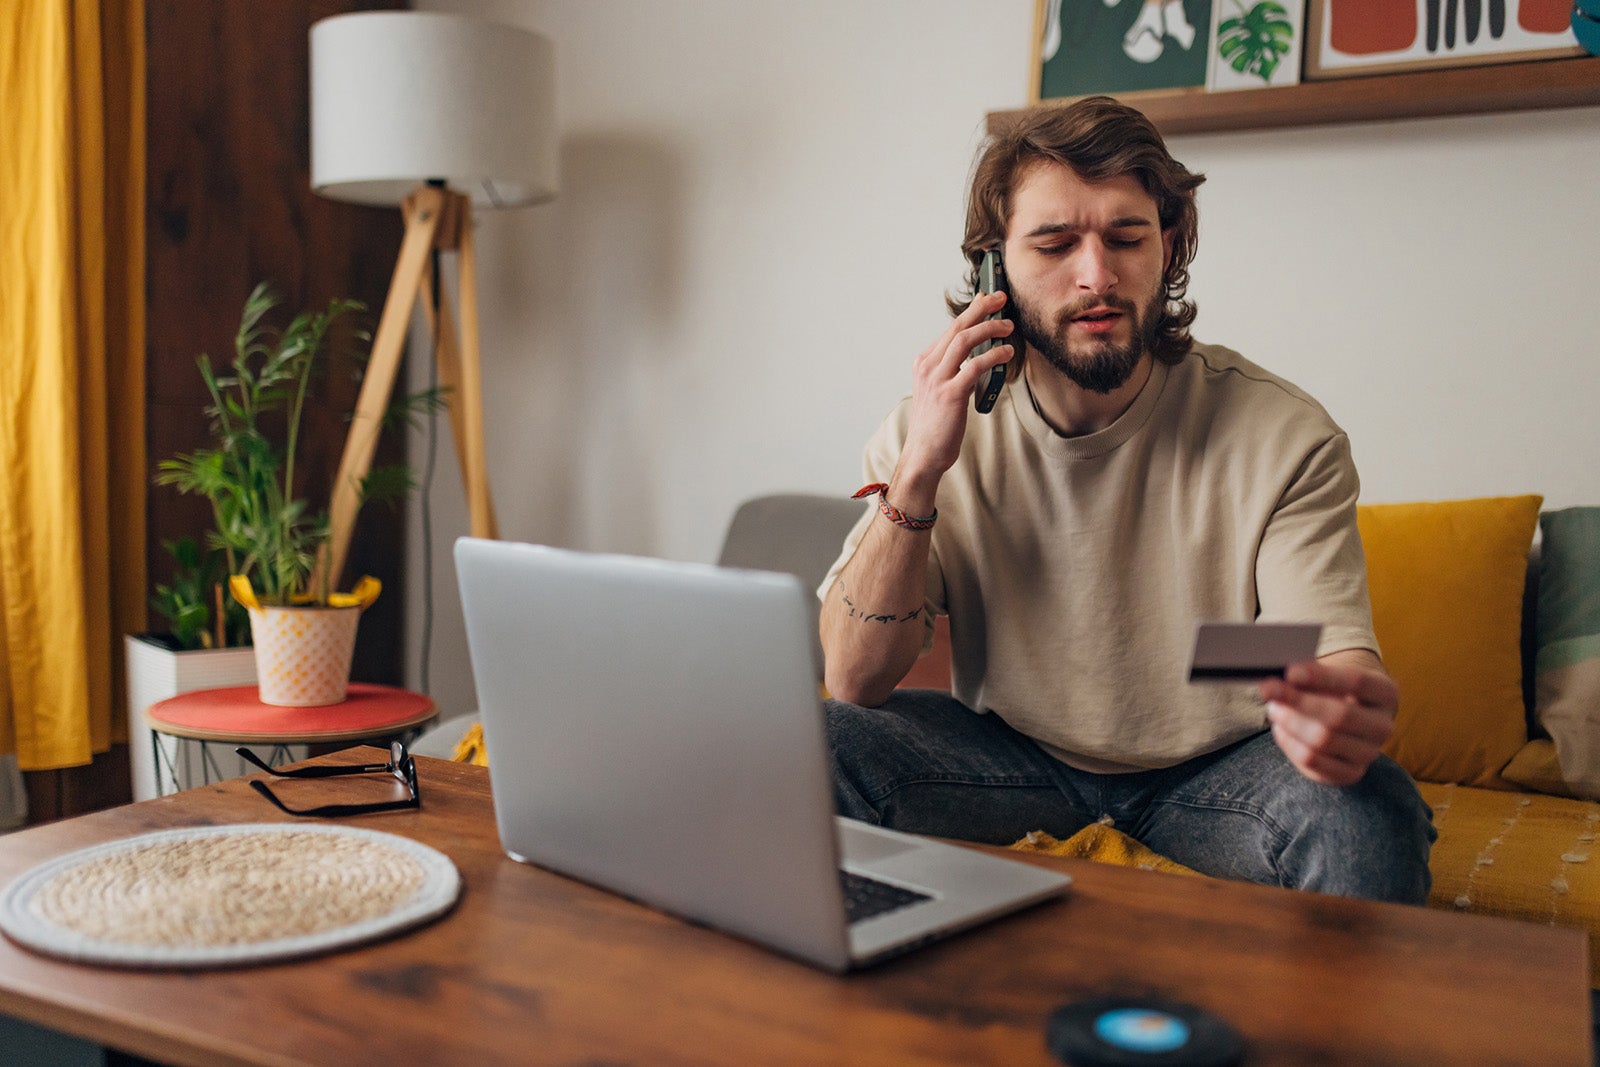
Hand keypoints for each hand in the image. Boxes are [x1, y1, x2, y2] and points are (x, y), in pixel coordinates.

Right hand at [892, 292, 1014, 505]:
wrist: (923, 454)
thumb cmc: (935, 425)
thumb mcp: (938, 391)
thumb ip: (952, 371)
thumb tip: (976, 354)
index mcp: (924, 363)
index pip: (950, 329)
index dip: (971, 312)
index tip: (988, 299)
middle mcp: (928, 367)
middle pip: (957, 327)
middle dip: (981, 309)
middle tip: (1001, 298)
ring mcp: (937, 380)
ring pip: (964, 341)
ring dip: (989, 328)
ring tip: (1008, 326)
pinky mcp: (950, 394)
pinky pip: (975, 366)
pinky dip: (993, 356)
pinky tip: (1007, 353)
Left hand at [1259, 652, 1397, 785]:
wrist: (1352, 713)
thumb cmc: (1334, 688)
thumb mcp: (1329, 674)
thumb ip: (1308, 675)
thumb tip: (1277, 681)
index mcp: (1386, 692)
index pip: (1358, 682)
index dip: (1322, 677)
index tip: (1290, 672)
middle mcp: (1384, 726)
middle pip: (1339, 716)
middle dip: (1298, 702)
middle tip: (1269, 690)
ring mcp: (1370, 754)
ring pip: (1323, 741)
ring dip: (1290, 723)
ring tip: (1274, 708)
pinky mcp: (1350, 774)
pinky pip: (1313, 762)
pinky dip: (1290, 744)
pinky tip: (1280, 729)